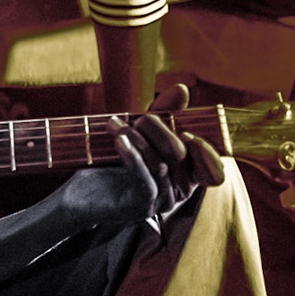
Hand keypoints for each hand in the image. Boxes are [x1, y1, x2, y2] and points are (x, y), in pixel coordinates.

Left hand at [56, 85, 225, 226]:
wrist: (82, 192)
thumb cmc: (116, 161)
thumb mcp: (142, 134)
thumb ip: (165, 113)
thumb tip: (182, 88)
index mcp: (189, 175)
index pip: (211, 165)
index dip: (203, 149)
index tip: (183, 129)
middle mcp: (182, 192)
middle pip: (179, 156)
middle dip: (157, 130)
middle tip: (135, 117)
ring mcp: (162, 202)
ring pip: (160, 165)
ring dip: (137, 138)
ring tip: (115, 123)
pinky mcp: (141, 207)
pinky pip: (145, 180)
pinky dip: (133, 157)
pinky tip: (120, 141)